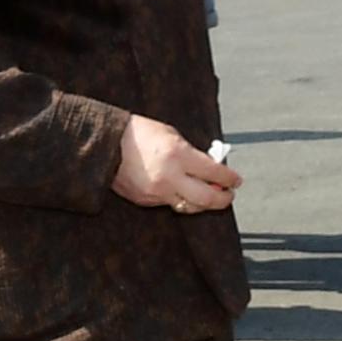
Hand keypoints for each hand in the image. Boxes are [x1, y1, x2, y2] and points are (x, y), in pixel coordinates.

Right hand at [111, 114, 239, 213]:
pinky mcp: (145, 201)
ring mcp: (157, 192)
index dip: (230, 178)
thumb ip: (191, 153)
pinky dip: (179, 198)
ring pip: (189, 206)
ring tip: (208, 195)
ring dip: (202, 203)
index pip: (215, 173)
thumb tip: (209, 169)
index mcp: (178, 155)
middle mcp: (170, 177)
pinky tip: (182, 190)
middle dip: (223, 199)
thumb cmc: (139, 133)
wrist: (105, 144)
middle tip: (229, 196)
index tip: (236, 180)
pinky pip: (169, 203)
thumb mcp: (171, 135)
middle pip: (207, 199)